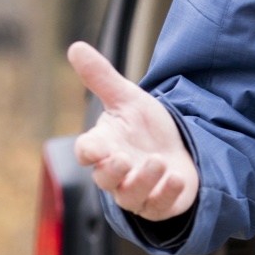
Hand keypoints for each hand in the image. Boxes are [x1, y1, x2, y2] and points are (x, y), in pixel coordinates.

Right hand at [67, 41, 199, 220]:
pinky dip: (166, 194)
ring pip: (130, 196)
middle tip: (122, 159)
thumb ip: (102, 78)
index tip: (93, 149)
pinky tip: (177, 179)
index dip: (88, 152)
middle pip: (105, 179)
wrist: (179, 148)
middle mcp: (116, 173)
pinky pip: (158, 207)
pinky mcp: (159, 205)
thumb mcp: (128, 99)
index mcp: (104, 147)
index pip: (87, 153)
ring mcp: (137, 192)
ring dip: (143, 181)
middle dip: (113, 171)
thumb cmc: (146, 128)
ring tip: (158, 161)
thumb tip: (76, 47)